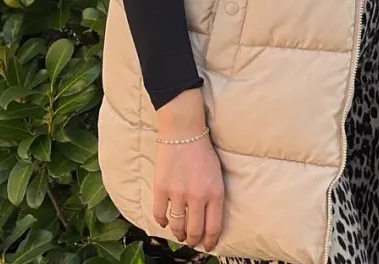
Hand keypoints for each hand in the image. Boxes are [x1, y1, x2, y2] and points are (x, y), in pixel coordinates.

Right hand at [153, 89, 224, 250]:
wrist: (184, 132)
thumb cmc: (204, 153)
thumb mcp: (218, 175)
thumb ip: (214, 197)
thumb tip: (209, 219)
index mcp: (215, 193)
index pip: (213, 227)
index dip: (210, 241)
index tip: (207, 246)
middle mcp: (197, 196)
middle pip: (194, 231)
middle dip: (193, 241)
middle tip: (191, 242)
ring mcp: (178, 193)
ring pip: (177, 225)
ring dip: (178, 234)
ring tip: (180, 235)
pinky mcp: (161, 188)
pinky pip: (160, 214)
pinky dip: (162, 222)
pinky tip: (165, 222)